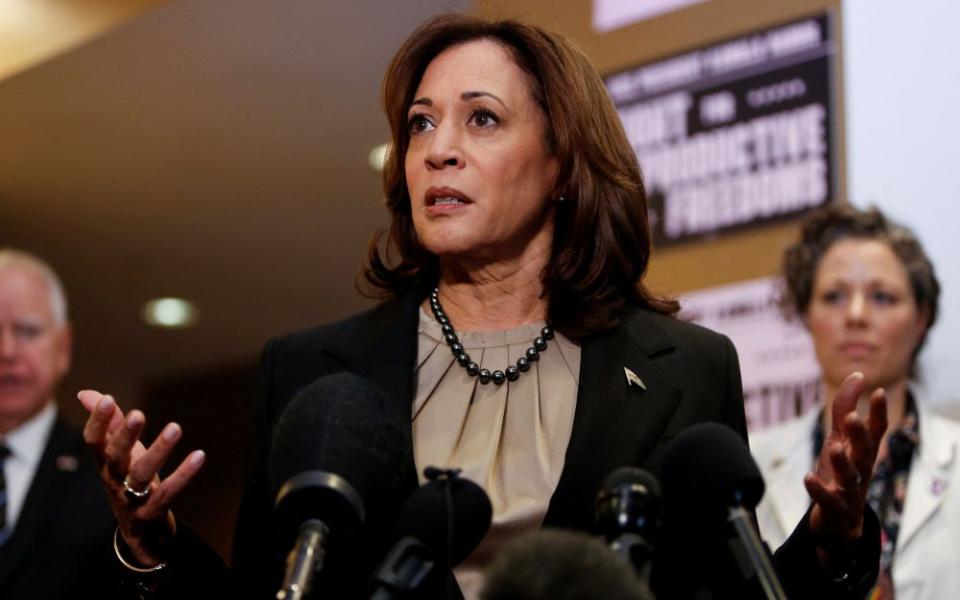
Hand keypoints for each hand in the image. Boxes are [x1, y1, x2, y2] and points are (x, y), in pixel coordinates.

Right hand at [79, 390, 204, 565]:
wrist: (140, 532)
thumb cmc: (128, 481)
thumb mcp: (119, 453)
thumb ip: (107, 424)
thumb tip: (85, 394)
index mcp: (104, 463)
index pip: (93, 441)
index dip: (97, 421)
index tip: (108, 400)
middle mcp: (114, 480)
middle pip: (115, 456)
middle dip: (125, 435)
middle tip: (138, 413)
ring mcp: (131, 498)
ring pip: (142, 474)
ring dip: (159, 451)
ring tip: (175, 428)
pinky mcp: (151, 512)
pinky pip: (168, 493)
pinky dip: (184, 475)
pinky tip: (199, 456)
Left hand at [805, 372, 886, 560]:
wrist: (839, 522)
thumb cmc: (840, 474)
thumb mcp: (840, 439)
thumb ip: (845, 409)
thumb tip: (857, 375)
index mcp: (862, 453)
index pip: (876, 432)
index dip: (878, 413)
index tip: (877, 392)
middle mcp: (860, 470)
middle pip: (865, 452)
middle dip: (859, 435)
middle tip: (852, 418)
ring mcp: (850, 491)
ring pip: (851, 477)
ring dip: (843, 462)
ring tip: (834, 447)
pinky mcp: (836, 509)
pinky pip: (829, 501)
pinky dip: (819, 490)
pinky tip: (808, 477)